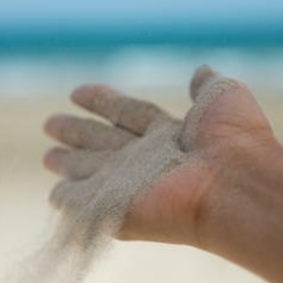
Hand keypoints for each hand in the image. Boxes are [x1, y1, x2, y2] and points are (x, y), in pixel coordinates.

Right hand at [43, 65, 282, 247]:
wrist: (233, 186)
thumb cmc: (234, 141)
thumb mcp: (223, 97)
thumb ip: (206, 85)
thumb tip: (200, 70)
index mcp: (167, 134)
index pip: (127, 113)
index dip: (102, 102)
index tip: (77, 92)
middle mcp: (146, 159)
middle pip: (103, 141)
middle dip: (76, 132)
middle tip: (49, 125)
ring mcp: (132, 186)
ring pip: (91, 171)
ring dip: (69, 164)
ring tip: (48, 157)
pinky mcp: (119, 211)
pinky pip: (86, 205)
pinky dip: (70, 201)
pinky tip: (56, 196)